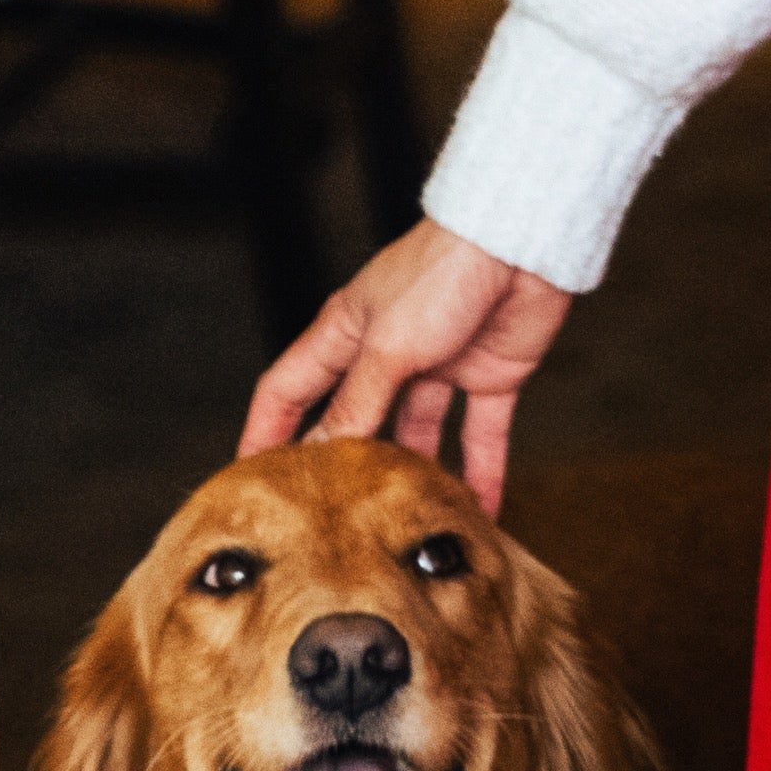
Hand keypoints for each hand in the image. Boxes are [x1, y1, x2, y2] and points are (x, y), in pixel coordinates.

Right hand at [238, 221, 573, 511]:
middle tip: (332, 522)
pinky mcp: (489, 376)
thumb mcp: (387, 345)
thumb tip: (320, 455)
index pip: (289, 390)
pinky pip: (482, 435)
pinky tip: (479, 512)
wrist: (522, 242)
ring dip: (415, 477)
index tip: (248, 478)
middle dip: (343, 467)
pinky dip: (482, 472)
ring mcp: (440, 366)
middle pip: (355, 420)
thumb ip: (356, 403)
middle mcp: (388, 353)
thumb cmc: (443, 270)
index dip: (265, 432)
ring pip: (420, 435)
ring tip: (404, 528)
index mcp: (347, 332)